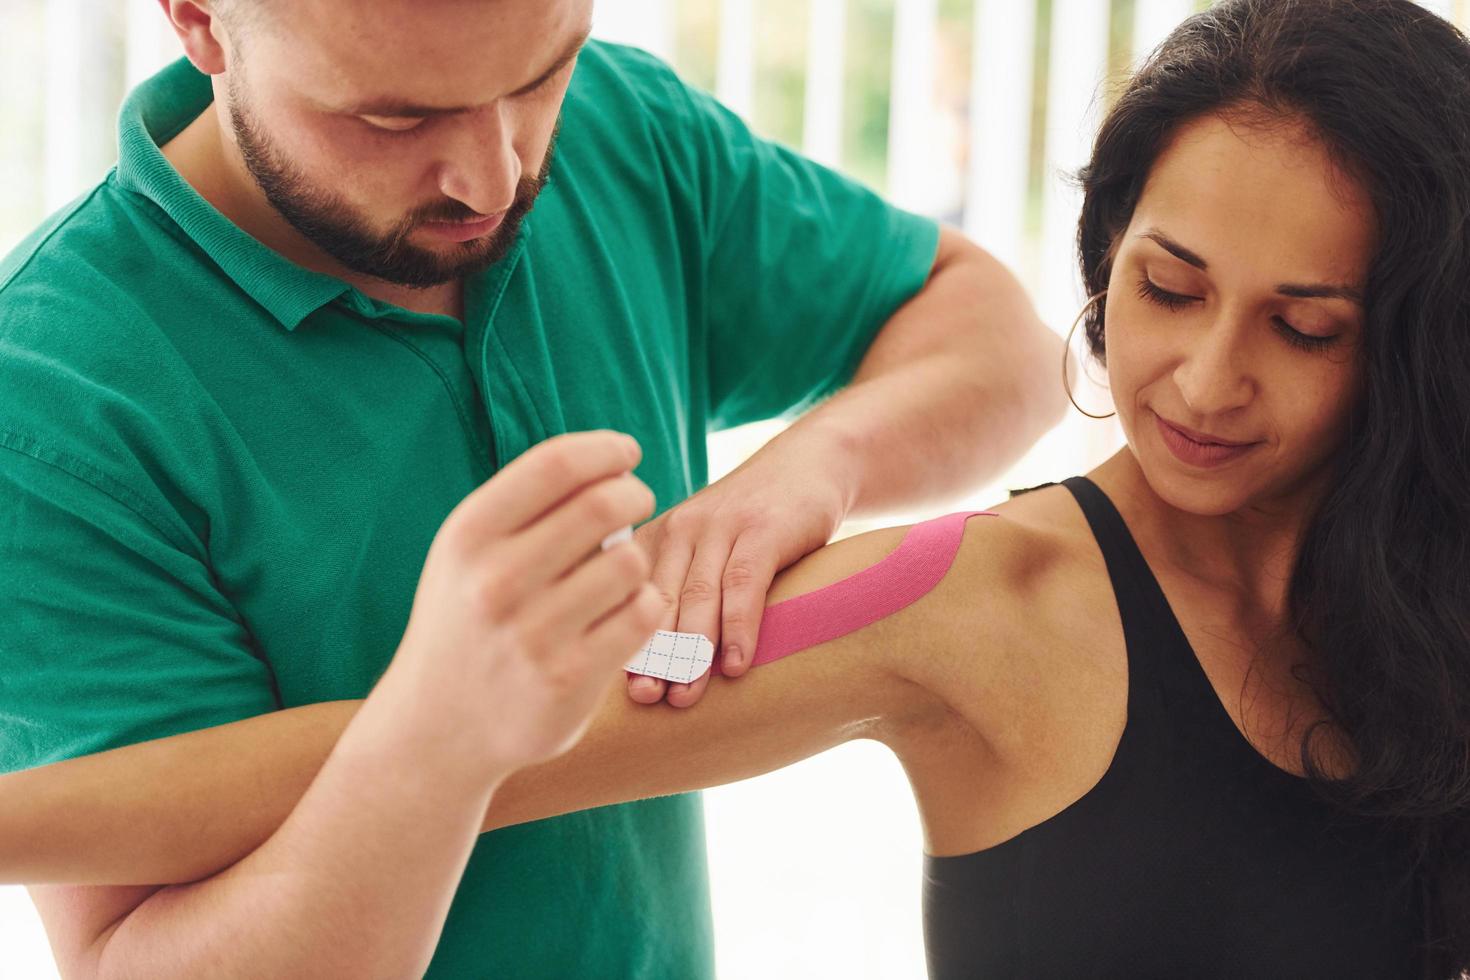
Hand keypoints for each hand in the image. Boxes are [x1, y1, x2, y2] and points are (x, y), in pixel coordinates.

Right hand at [382, 431, 663, 782]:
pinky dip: (646, 603)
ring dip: (636, 556)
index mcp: (468, 537)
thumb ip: (525, 508)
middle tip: (638, 498)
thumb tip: (609, 461)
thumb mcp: (468, 555)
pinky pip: (642, 615)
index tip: (626, 453)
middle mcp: (495, 581)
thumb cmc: (467, 621)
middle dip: (634, 492)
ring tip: (620, 568)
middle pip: (602, 504)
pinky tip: (627, 609)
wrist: (436, 729)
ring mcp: (533, 634)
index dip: (604, 449)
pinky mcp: (570, 679)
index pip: (555, 465)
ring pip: (630, 561)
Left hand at [627, 431, 851, 707]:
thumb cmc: (752, 526)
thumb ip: (680, 593)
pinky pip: (744, 583)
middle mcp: (680, 529)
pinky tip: (738, 664)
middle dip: (650, 655)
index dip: (624, 644)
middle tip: (645, 699)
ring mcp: (721, 526)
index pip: (628, 599)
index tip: (621, 689)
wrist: (809, 464)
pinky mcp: (762, 528)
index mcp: (655, 540)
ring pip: (697, 595)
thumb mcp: (706, 550)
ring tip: (686, 696)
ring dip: (691, 651)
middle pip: (658, 601)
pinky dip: (739, 627)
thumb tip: (655, 674)